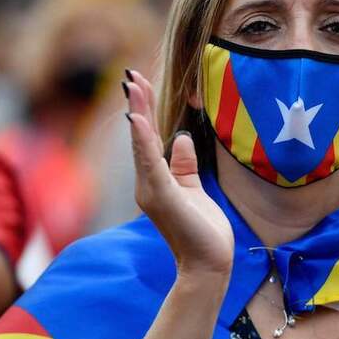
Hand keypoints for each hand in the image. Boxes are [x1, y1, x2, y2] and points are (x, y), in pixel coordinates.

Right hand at [124, 70, 234, 280]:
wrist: (208, 264)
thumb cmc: (202, 231)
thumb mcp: (195, 189)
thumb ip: (185, 165)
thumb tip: (181, 139)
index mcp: (156, 180)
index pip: (149, 138)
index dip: (145, 110)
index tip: (140, 82)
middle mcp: (148, 183)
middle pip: (141, 136)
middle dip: (138, 104)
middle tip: (131, 74)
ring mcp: (152, 190)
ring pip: (142, 144)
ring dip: (138, 113)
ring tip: (133, 86)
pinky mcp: (162, 197)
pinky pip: (150, 163)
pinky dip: (143, 141)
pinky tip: (138, 120)